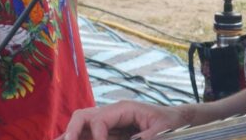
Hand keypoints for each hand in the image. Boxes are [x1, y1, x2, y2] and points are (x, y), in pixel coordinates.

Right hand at [60, 101, 192, 139]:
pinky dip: (79, 138)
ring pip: (82, 126)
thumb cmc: (170, 121)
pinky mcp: (110, 132)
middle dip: (72, 131)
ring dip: (69, 136)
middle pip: (83, 117)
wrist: (176, 119)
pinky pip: (90, 135)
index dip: (97, 136)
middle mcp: (111, 113)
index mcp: (122, 109)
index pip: (99, 119)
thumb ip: (148, 136)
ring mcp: (108, 123)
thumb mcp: (163, 128)